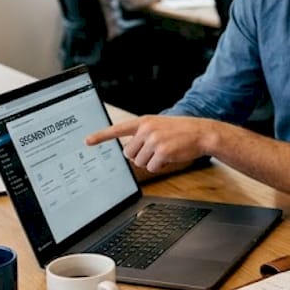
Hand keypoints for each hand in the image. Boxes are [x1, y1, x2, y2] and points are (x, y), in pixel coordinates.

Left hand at [85, 115, 211, 173]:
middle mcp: (146, 129)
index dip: (101, 136)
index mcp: (144, 122)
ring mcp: (154, 140)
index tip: (87, 141)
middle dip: (139, 156)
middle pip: (128, 153)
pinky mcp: (162, 151)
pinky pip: (151, 167)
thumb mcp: (159, 126)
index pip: (117, 129)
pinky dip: (159, 166)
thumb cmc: (180, 131)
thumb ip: (142, 134)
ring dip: (150, 161)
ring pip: (139, 162)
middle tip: (154, 150)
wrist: (201, 133)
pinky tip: (169, 157)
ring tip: (164, 151)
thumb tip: (128, 151)